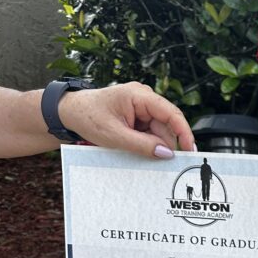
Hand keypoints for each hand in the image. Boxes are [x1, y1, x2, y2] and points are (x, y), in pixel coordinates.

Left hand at [59, 82, 194, 157]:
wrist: (68, 112)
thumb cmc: (87, 116)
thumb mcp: (114, 135)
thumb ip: (142, 145)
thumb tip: (166, 153)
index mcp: (139, 95)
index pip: (171, 113)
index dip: (183, 132)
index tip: (189, 150)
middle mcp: (144, 98)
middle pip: (166, 125)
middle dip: (163, 144)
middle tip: (157, 162)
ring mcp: (141, 108)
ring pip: (158, 132)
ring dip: (152, 145)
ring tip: (134, 151)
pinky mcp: (137, 117)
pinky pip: (150, 133)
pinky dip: (146, 144)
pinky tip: (135, 149)